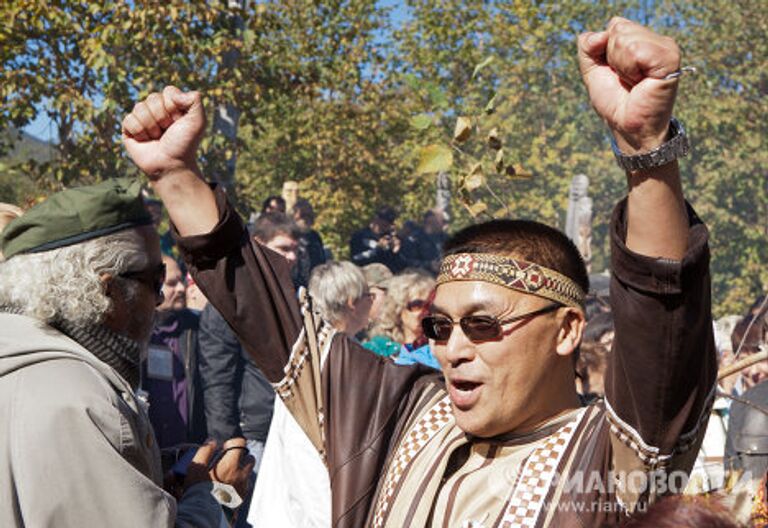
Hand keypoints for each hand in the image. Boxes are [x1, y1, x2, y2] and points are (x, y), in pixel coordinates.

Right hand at [122, 86, 205, 177]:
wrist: (171, 165)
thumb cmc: (185, 144)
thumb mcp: (197, 122)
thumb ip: (195, 100)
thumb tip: (174, 93)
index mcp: (172, 104)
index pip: (168, 91)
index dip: (174, 107)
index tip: (179, 121)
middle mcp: (156, 109)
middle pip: (153, 98)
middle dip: (162, 117)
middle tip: (167, 131)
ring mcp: (142, 117)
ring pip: (139, 107)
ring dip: (151, 126)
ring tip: (157, 137)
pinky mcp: (129, 128)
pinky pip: (129, 119)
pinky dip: (140, 132)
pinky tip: (145, 140)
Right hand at [185, 438, 254, 499]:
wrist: (205, 516)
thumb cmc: (199, 492)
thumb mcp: (196, 469)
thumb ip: (204, 452)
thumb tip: (211, 441)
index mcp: (231, 465)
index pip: (240, 443)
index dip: (232, 443)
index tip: (224, 448)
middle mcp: (241, 474)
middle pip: (249, 458)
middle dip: (241, 456)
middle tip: (228, 461)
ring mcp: (243, 486)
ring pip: (248, 472)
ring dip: (241, 470)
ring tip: (228, 474)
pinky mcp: (242, 497)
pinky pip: (245, 484)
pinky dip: (239, 482)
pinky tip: (228, 486)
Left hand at [578, 17, 680, 152]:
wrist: (628, 126)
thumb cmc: (614, 101)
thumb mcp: (593, 70)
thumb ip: (587, 46)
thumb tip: (600, 35)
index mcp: (642, 39)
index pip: (615, 25)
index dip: (605, 50)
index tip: (617, 73)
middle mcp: (656, 40)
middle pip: (618, 28)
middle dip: (613, 58)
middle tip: (627, 79)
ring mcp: (666, 47)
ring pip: (625, 38)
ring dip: (622, 66)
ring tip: (634, 81)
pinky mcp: (670, 58)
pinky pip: (636, 50)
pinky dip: (630, 70)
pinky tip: (641, 82)